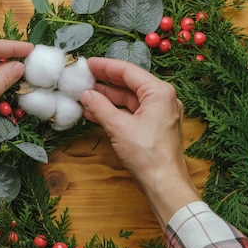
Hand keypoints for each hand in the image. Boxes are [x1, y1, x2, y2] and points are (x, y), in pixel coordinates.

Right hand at [80, 57, 199, 227]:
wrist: (164, 184)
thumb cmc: (147, 155)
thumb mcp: (118, 127)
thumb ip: (100, 107)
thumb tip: (86, 94)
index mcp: (160, 92)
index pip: (128, 71)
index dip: (105, 66)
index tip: (87, 64)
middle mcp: (163, 99)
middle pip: (130, 85)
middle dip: (105, 84)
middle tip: (83, 79)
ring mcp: (161, 115)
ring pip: (130, 101)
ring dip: (108, 99)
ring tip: (85, 97)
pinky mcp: (156, 129)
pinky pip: (133, 114)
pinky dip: (116, 113)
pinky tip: (96, 113)